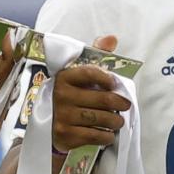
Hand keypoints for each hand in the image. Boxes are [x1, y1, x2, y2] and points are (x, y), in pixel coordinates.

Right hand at [51, 35, 131, 152]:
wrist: (48, 125)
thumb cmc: (70, 95)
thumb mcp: (78, 75)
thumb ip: (96, 55)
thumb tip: (111, 38)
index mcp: (64, 77)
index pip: (90, 73)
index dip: (107, 79)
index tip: (115, 84)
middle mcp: (61, 95)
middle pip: (103, 99)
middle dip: (120, 104)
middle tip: (125, 106)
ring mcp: (62, 116)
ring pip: (101, 119)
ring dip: (115, 121)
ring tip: (118, 121)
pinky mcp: (65, 135)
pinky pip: (95, 136)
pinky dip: (106, 135)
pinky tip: (108, 133)